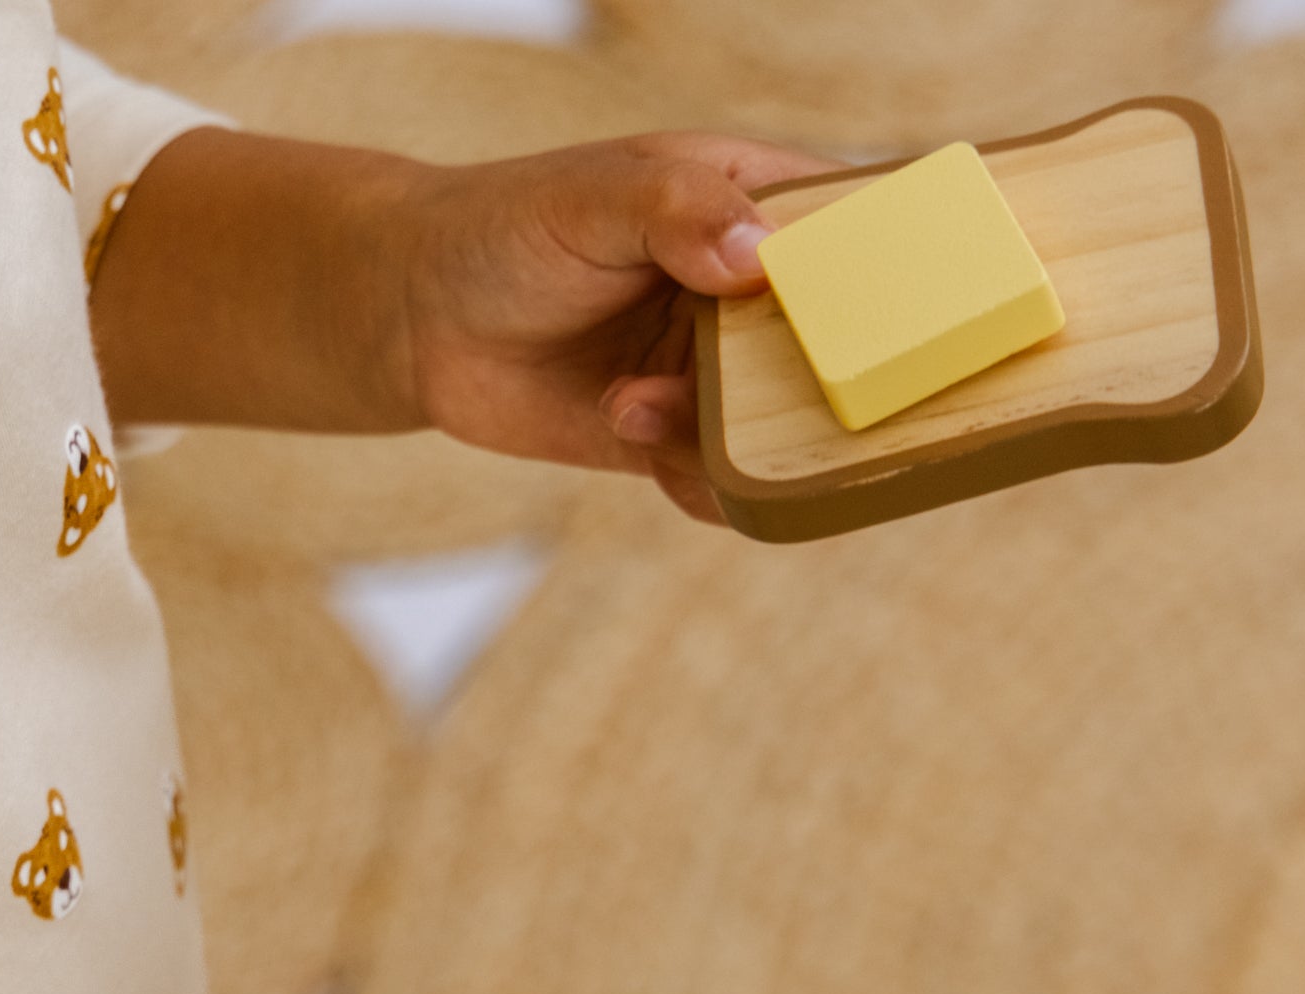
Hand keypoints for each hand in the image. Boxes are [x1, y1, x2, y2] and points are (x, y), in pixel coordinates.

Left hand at [402, 133, 835, 521]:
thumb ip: (675, 211)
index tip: (875, 320)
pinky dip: (697, 481)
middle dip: (812, 391)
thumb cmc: (506, 228)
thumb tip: (756, 257)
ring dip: (726, 438)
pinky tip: (625, 426)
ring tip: (632, 403)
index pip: (855, 235)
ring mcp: (722, 372)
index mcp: (755, 205)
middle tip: (754, 394)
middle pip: (838, 354)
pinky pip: (727, 482)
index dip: (884, 277)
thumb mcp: (591, 199)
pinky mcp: (683, 439)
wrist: (420, 319)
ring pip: (784, 433)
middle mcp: (754, 294)